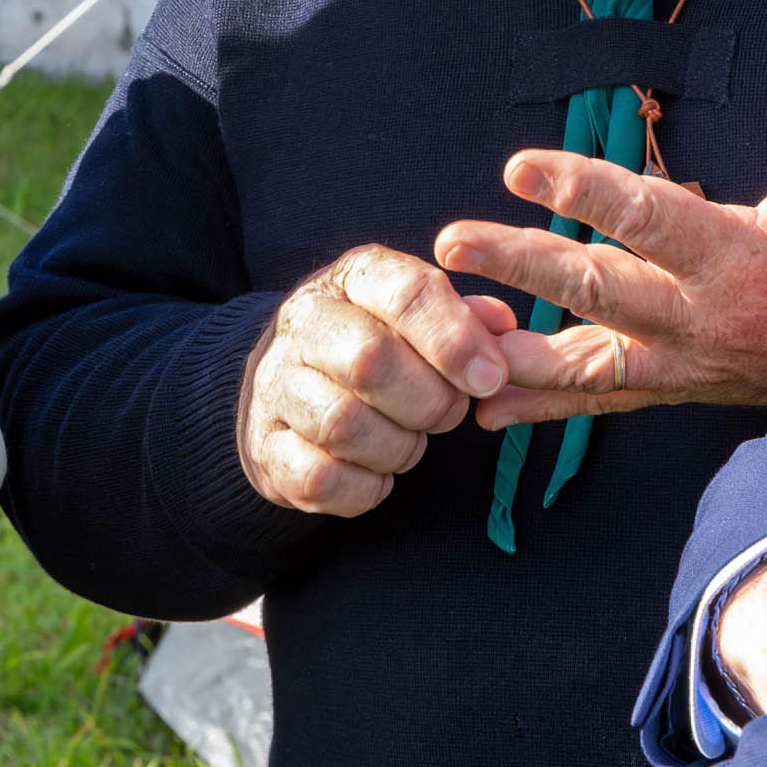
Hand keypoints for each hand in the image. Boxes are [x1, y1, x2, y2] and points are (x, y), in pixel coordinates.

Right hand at [237, 246, 516, 515]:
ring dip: (398, 446)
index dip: (456, 339)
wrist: (289, 388)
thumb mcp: (420, 317)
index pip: (406, 292)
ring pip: (343, 424)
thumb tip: (501, 325)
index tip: (491, 377)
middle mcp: (304, 324)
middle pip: (371, 359)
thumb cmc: (376, 346)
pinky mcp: (265, 447)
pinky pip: (321, 478)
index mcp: (353, 279)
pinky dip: (365, 487)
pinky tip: (378, 474)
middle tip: (449, 414)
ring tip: (411, 442)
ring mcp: (276, 385)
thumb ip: (466, 318)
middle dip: (429, 401)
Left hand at [434, 35, 766, 427]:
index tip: (520, 166)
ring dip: (515, 349)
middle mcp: (699, 319)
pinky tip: (483, 409)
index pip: (650, 220)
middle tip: (449, 242)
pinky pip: (601, 398)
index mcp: (739, 260)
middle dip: (521, 265)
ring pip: (587, 360)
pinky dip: (542, 405)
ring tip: (447, 334)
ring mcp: (681, 362)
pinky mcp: (671, 386)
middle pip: (598, 290)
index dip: (584, 188)